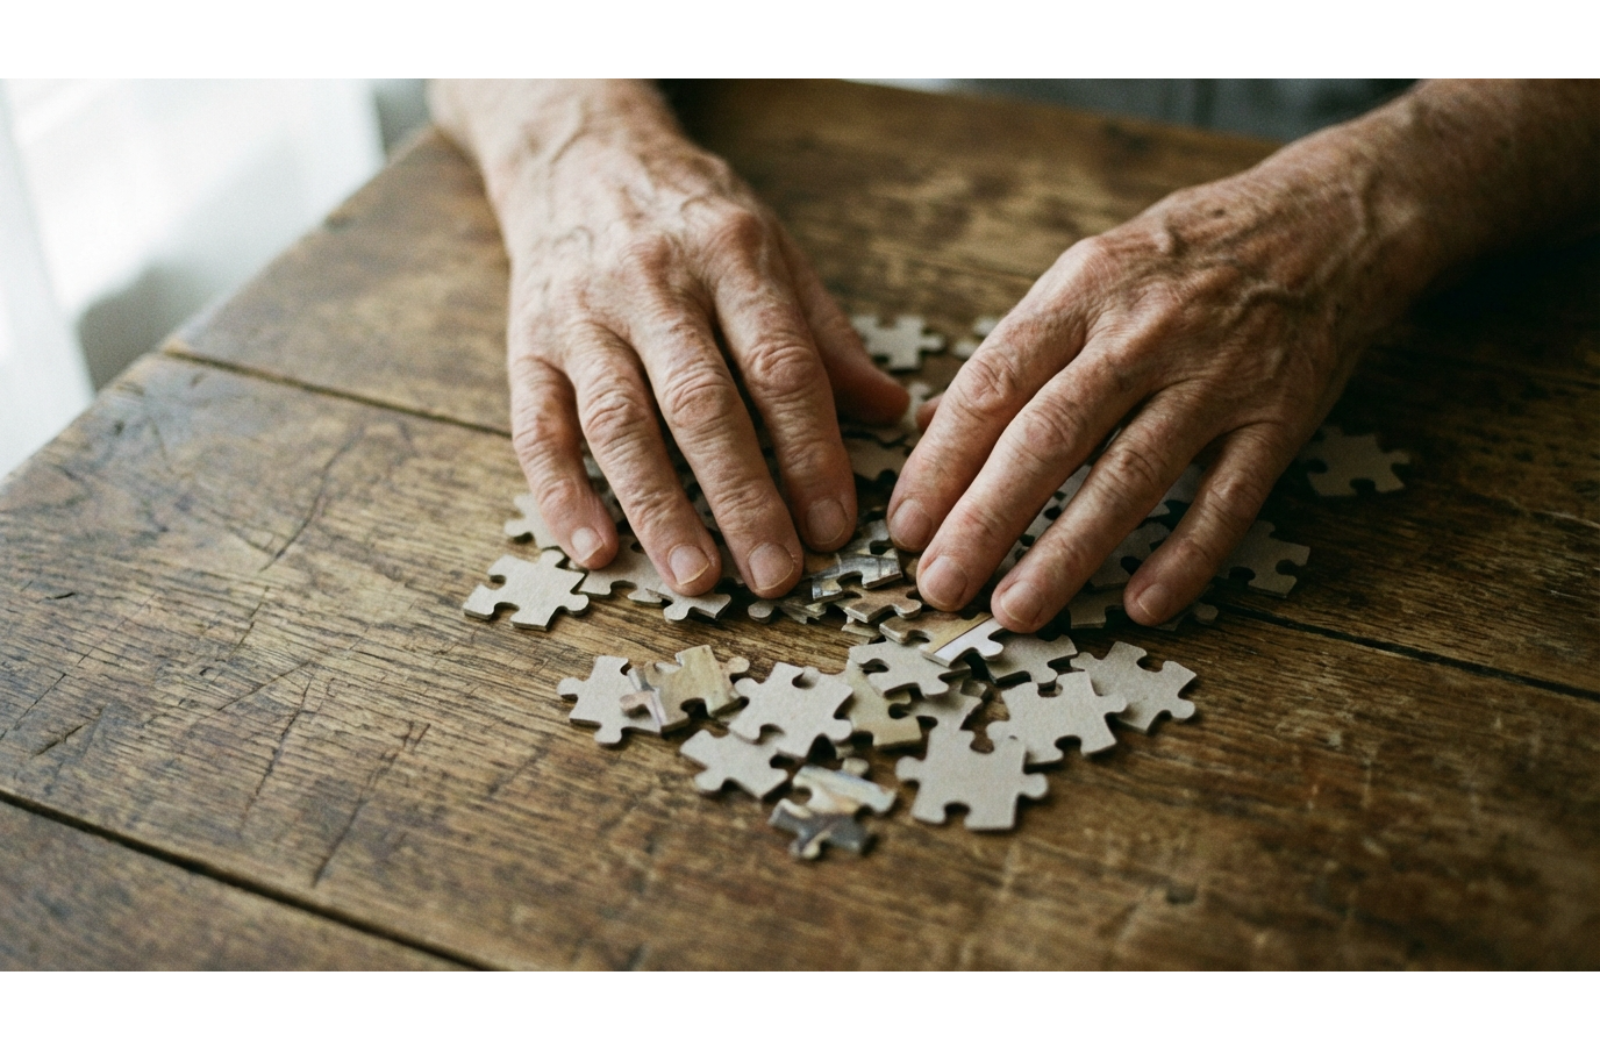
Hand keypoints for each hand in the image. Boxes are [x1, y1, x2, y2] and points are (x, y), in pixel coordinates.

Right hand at [445, 82, 907, 597]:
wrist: (576, 153)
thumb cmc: (689, 215)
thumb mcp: (771, 249)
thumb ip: (824, 335)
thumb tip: (892, 412)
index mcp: (732, 257)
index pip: (779, 366)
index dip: (810, 451)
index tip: (833, 525)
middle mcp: (654, 283)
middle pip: (701, 404)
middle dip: (742, 497)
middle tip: (775, 574)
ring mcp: (583, 315)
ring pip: (619, 422)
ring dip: (658, 508)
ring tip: (696, 577)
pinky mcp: (526, 344)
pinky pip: (537, 427)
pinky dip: (563, 493)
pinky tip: (594, 549)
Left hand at [889, 128, 1433, 630]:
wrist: (1329, 221)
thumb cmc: (1186, 256)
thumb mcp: (1089, 274)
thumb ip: (1015, 351)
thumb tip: (932, 422)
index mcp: (1083, 291)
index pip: (994, 383)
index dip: (943, 460)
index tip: (905, 525)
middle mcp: (1145, 332)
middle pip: (1051, 435)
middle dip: (986, 517)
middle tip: (939, 583)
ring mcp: (1218, 377)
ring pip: (1131, 475)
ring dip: (1069, 550)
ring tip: (1015, 609)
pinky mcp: (1280, 418)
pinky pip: (1228, 501)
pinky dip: (1186, 557)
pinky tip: (1142, 605)